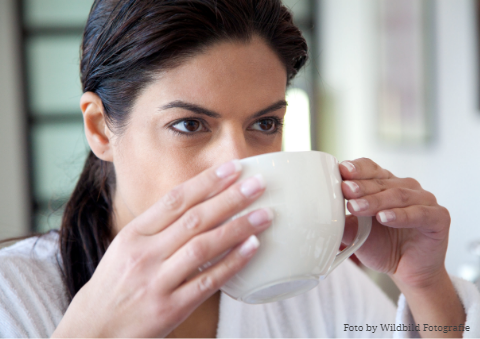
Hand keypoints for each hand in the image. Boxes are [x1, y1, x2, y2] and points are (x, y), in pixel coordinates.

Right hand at [52, 160, 272, 337]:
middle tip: (259, 184)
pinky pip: (207, 282)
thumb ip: (158, 226)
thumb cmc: (114, 284)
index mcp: (134, 235)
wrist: (94, 330)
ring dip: (238, 228)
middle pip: (194, 219)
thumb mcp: (126, 247)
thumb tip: (199, 203)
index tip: (233, 168)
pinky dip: (232, 263)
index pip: (175, 200)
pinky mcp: (170, 309)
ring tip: (265, 215)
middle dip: (230, 199)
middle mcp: (145, 255)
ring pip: (204, 247)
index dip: (207, 182)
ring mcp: (157, 283)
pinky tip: (252, 248)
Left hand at [339, 158, 450, 287]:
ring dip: (376, 201)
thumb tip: (324, 214)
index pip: (370, 169)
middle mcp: (405, 187)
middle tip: (346, 190)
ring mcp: (424, 200)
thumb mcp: (356, 234)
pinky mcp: (439, 217)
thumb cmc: (382, 247)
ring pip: (398, 195)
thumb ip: (343, 222)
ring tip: (357, 207)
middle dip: (361, 187)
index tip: (341, 170)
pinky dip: (400, 215)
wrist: (407, 271)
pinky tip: (384, 218)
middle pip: (381, 182)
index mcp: (385, 184)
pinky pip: (419, 214)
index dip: (357, 168)